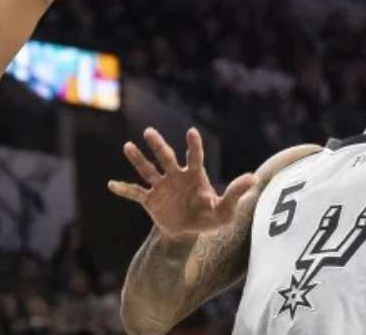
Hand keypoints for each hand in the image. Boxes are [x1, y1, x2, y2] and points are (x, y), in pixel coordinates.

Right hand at [107, 127, 255, 238]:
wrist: (188, 233)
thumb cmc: (209, 218)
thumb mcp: (224, 211)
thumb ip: (236, 194)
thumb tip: (254, 178)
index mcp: (195, 176)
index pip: (195, 157)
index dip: (194, 145)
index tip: (191, 132)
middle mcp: (176, 176)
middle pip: (166, 157)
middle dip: (158, 145)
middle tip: (149, 132)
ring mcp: (161, 187)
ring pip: (148, 170)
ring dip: (137, 159)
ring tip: (127, 146)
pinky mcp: (150, 200)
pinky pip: (135, 192)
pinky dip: (124, 189)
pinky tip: (111, 184)